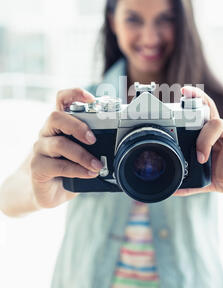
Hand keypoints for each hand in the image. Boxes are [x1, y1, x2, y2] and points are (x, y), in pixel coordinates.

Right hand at [30, 88, 102, 208]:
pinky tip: (88, 174)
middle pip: (55, 117)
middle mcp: (47, 133)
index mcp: (60, 124)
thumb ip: (95, 145)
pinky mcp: (37, 167)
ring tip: (97, 165)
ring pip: (58, 144)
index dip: (74, 94)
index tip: (91, 99)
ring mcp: (40, 149)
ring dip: (82, 155)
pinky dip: (77, 169)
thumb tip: (120, 144)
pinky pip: (57, 165)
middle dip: (77, 126)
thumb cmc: (69, 168)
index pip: (61, 100)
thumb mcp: (83, 152)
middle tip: (93, 139)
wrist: (49, 193)